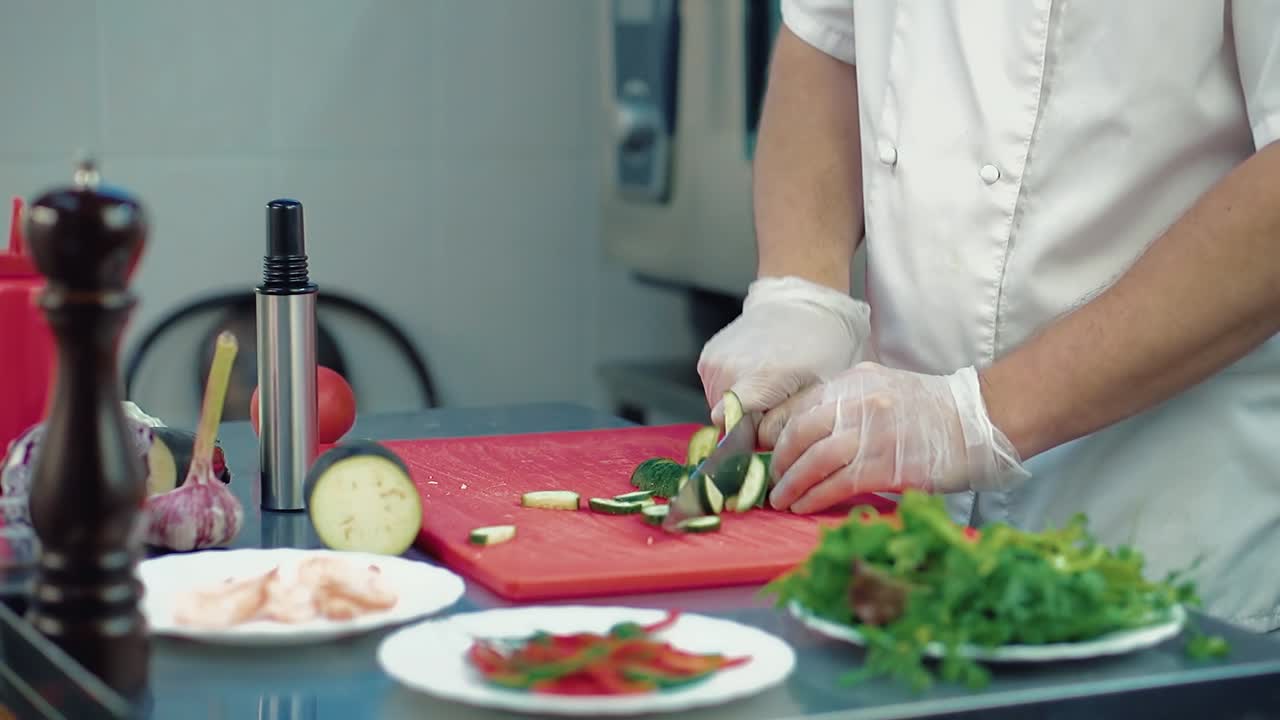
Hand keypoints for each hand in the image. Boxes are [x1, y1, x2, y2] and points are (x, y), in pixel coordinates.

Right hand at [697, 276, 869, 427]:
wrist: (802, 305)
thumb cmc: (820, 348)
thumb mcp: (819, 390)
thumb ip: (788, 421)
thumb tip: (761, 442)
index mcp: (760, 380)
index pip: (730, 430)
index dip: (748, 441)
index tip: (764, 435)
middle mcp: (729, 371)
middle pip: (727, 423)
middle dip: (748, 424)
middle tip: (775, 405)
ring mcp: (714, 362)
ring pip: (718, 408)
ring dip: (739, 407)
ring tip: (766, 387)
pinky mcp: (707, 356)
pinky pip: (714, 389)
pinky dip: (731, 389)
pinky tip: (753, 374)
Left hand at [765, 362, 1029, 512]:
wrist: (980, 421)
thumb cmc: (931, 412)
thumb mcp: (882, 390)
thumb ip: (846, 404)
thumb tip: (806, 431)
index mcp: (854, 383)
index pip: (798, 406)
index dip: (773, 432)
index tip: (763, 451)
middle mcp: (859, 403)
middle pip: (799, 433)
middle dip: (778, 461)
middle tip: (772, 480)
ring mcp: (874, 433)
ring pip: (814, 460)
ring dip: (791, 484)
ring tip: (782, 499)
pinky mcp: (888, 465)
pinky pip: (838, 484)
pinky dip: (814, 497)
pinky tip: (804, 506)